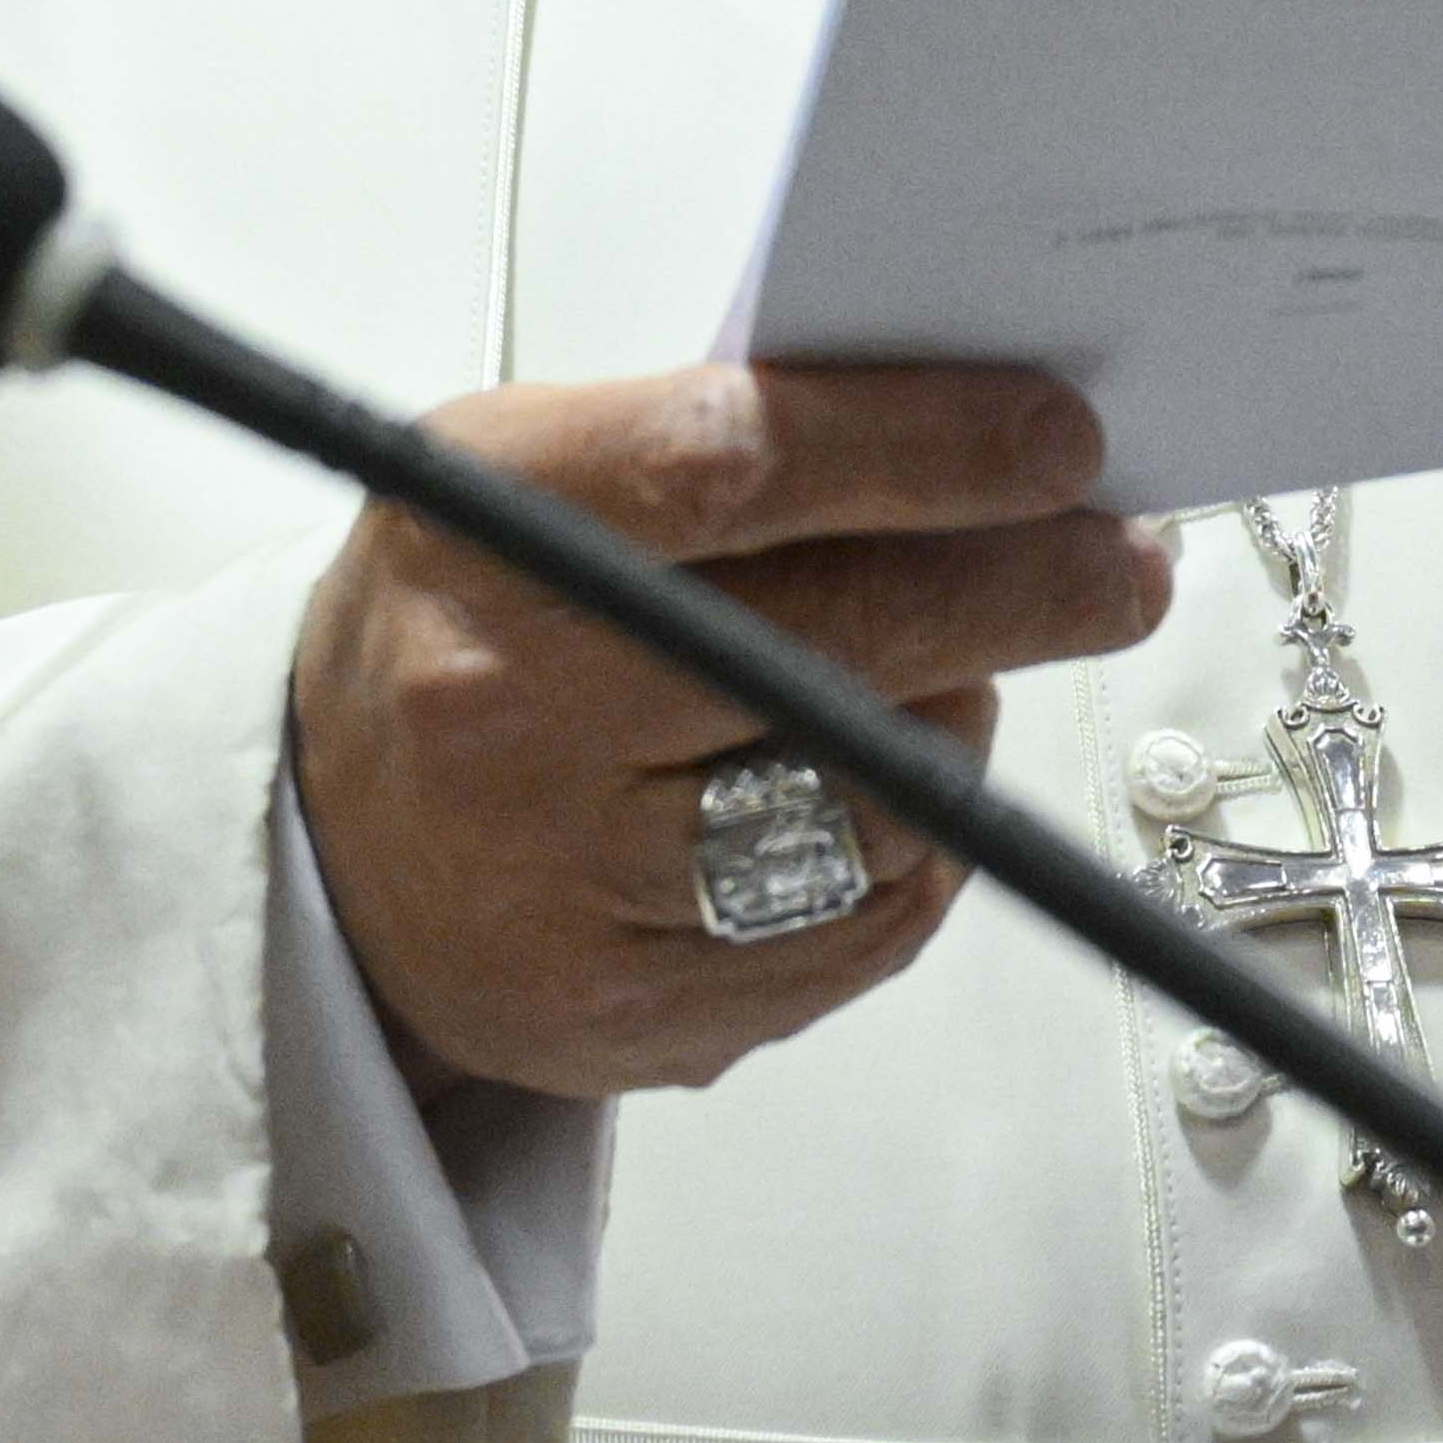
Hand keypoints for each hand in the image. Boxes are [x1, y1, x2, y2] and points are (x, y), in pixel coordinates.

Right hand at [295, 362, 1172, 1100]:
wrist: (328, 855)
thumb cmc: (455, 632)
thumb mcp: (526, 473)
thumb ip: (711, 438)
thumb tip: (956, 428)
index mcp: (480, 530)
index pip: (732, 469)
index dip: (920, 448)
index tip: (1051, 440)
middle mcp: (512, 708)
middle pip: (837, 642)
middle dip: (1021, 587)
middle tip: (1114, 560)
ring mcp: (574, 879)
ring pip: (875, 799)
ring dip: (962, 722)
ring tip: (955, 670)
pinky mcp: (639, 1014)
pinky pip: (865, 928)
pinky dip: (917, 847)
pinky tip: (892, 791)